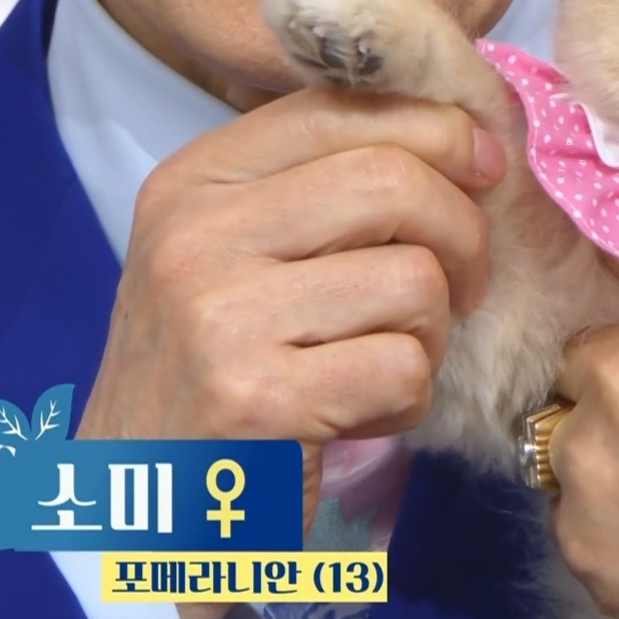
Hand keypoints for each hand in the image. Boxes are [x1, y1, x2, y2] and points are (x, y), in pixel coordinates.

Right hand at [76, 87, 506, 618]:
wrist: (136, 512)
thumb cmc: (218, 373)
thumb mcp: (242, 255)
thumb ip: (327, 187)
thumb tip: (470, 135)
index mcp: (195, 180)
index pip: (344, 106)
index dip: (438, 128)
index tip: (482, 169)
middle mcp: (195, 235)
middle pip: (396, 181)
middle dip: (463, 234)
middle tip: (466, 285)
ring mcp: (220, 315)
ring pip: (414, 278)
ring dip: (431, 332)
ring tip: (386, 361)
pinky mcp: (257, 398)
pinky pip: (403, 366)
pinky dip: (407, 399)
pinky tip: (360, 415)